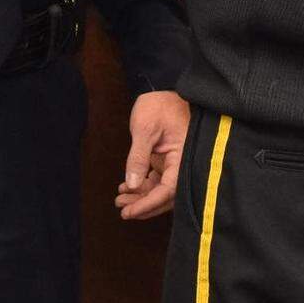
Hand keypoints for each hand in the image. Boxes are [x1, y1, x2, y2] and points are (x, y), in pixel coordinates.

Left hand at [115, 90, 190, 220]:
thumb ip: (138, 157)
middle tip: (123, 210)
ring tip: (120, 200)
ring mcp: (174, 163)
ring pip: (160, 190)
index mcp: (183, 157)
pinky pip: (157, 180)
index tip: (130, 212)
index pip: (168, 190)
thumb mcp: (145, 128)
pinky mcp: (167, 161)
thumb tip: (132, 185)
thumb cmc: (159, 105)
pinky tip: (126, 187)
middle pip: (165, 196)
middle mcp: (182, 164)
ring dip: (141, 197)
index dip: (149, 204)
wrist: (162, 90)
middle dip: (143, 205)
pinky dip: (142, 186)